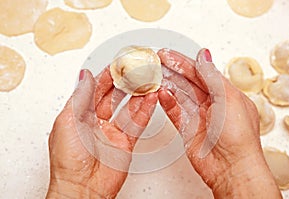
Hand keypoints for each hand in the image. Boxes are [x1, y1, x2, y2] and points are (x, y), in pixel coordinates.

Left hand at [47, 68, 156, 198]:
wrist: (82, 189)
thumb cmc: (68, 161)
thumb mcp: (68, 121)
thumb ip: (79, 97)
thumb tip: (85, 76)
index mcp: (79, 115)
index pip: (95, 89)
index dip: (107, 76)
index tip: (118, 65)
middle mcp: (96, 121)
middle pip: (113, 96)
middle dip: (125, 82)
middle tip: (136, 70)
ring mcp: (112, 131)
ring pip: (128, 107)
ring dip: (138, 93)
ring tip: (148, 80)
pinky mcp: (126, 142)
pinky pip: (138, 122)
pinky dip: (146, 109)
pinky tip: (152, 98)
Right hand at [158, 48, 281, 198]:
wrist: (232, 168)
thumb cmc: (239, 137)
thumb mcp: (228, 99)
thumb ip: (212, 77)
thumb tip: (204, 55)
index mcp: (225, 94)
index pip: (201, 72)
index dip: (183, 62)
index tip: (168, 55)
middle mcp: (211, 104)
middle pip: (188, 82)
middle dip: (172, 70)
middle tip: (156, 62)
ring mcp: (198, 116)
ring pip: (179, 95)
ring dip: (167, 84)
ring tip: (154, 75)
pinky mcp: (187, 129)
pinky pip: (174, 112)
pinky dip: (167, 102)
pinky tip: (160, 94)